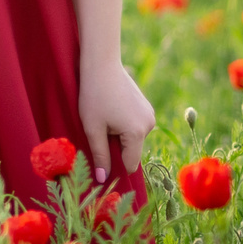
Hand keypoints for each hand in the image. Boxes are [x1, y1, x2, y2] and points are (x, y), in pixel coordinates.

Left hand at [78, 59, 152, 185]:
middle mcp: (149, 125)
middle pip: (132, 151)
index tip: (101, 160)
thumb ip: (100, 155)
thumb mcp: (93, 129)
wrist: (102, 65)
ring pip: (134, 138)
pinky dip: (125, 125)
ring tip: (105, 117)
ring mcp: (150, 115)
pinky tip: (112, 110)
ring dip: (120, 136)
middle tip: (99, 130)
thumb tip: (103, 179)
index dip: (115, 166)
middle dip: (117, 147)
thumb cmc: (94, 96)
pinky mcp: (147, 107)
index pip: (129, 164)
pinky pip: (136, 126)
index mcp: (137, 133)